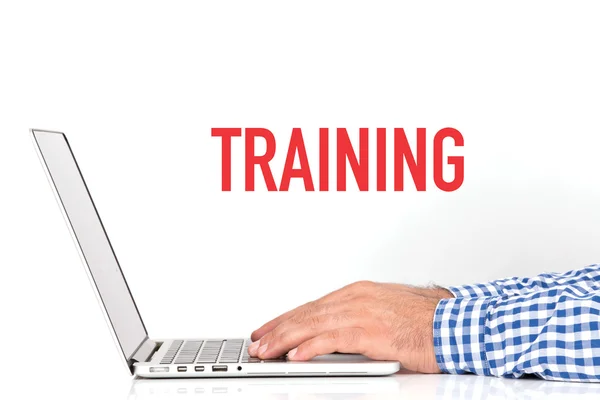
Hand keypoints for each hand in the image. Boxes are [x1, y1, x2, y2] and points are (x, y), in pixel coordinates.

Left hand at [248, 281, 452, 372]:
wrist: (454, 323)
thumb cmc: (424, 321)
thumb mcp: (383, 312)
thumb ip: (356, 320)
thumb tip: (332, 336)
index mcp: (357, 293)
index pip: (311, 306)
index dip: (286, 319)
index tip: (268, 328)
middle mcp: (356, 298)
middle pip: (306, 313)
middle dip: (277, 329)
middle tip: (257, 342)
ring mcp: (363, 312)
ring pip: (312, 324)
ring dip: (284, 339)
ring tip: (265, 350)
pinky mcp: (372, 331)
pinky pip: (333, 339)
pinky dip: (310, 347)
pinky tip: (295, 356)